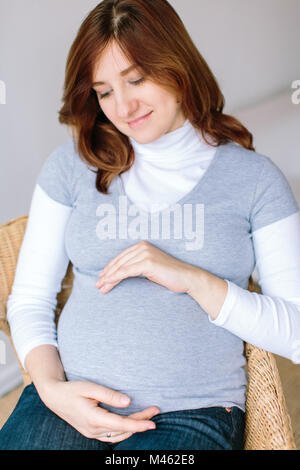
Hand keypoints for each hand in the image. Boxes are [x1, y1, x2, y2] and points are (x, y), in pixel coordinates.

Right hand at [40, 379, 159, 442]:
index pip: (121, 425)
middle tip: (156, 411)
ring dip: (134, 427)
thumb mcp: (90, 387)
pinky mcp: (91, 432)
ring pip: (118, 435)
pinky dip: (124, 431)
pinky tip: (132, 424)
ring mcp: (91, 433)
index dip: (138, 424)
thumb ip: (109, 395)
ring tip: (148, 417)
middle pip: (123, 430)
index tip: (153, 423)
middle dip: (140, 422)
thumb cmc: (72, 389)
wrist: (55, 397)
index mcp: (93, 418)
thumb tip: (128, 402)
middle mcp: (93, 430)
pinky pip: (111, 436)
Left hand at [95, 241, 193, 293]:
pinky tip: (108, 284)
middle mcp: (142, 247)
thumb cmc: (169, 275)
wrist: (186, 278)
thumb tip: (121, 275)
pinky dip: (115, 278)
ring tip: (101, 287)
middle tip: (98, 285)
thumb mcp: (149, 269)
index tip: (102, 278)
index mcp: (142, 246)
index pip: (121, 257)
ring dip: (109, 278)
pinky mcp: (147, 262)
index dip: (110, 268)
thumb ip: (136, 267)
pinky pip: (126, 271)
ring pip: (120, 267)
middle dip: (107, 274)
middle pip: (119, 262)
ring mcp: (145, 253)